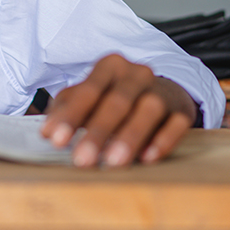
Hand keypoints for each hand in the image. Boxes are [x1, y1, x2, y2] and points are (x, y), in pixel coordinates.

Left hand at [41, 53, 197, 167]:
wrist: (161, 91)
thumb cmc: (114, 96)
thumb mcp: (87, 97)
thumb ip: (65, 110)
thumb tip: (48, 131)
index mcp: (110, 67)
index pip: (89, 90)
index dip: (71, 115)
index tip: (56, 139)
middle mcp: (137, 74)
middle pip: (118, 100)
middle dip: (98, 131)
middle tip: (82, 160)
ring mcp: (162, 90)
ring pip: (149, 109)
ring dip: (130, 136)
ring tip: (113, 163)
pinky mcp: (181, 110)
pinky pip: (177, 124)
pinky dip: (163, 140)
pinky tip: (147, 158)